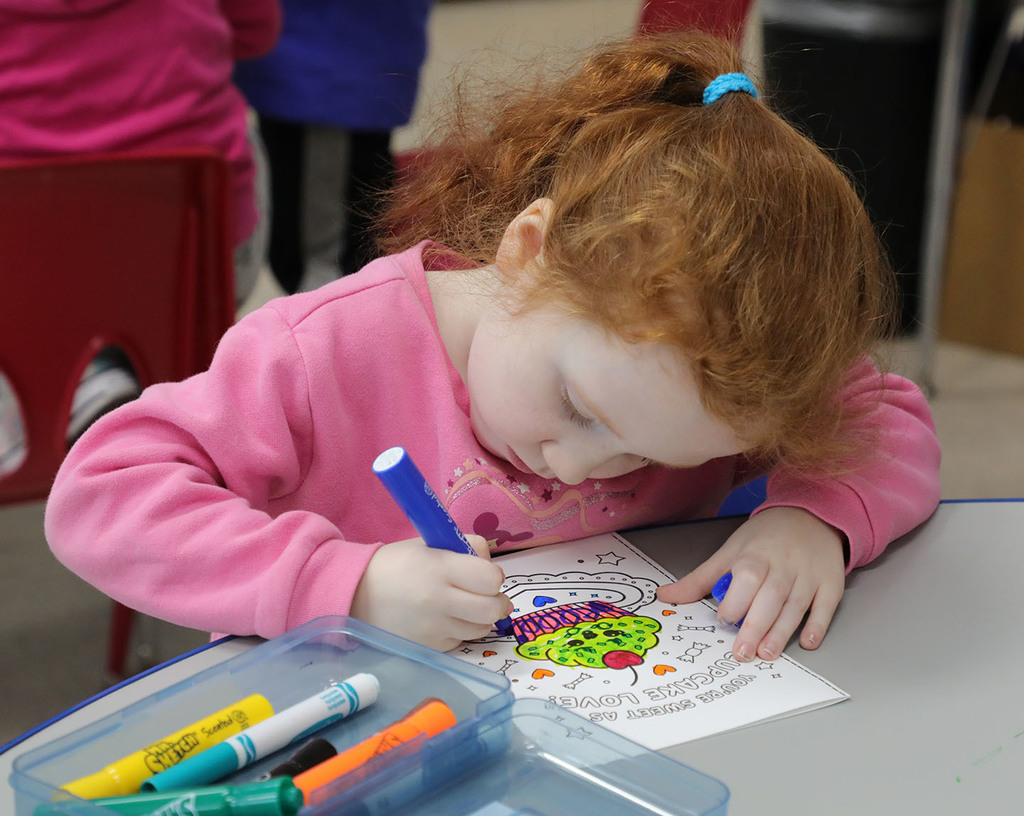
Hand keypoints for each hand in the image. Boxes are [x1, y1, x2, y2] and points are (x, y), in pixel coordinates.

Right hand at [350, 535, 510, 650]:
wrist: (356, 594)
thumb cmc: (397, 564)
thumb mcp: (429, 544)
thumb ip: (465, 549)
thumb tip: (492, 566)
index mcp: (439, 568)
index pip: (491, 578)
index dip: (493, 576)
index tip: (484, 574)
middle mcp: (439, 601)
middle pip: (493, 609)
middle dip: (497, 601)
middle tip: (487, 594)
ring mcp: (434, 628)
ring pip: (482, 629)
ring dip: (481, 617)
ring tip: (466, 606)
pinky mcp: (430, 647)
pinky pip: (461, 640)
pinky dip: (461, 630)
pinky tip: (445, 618)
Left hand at [656, 507, 845, 661]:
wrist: (810, 515)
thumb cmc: (765, 538)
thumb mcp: (730, 551)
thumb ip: (700, 578)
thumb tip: (665, 597)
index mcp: (756, 555)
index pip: (746, 579)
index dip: (735, 601)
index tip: (725, 618)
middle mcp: (784, 564)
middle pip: (770, 597)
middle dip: (755, 626)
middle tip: (743, 652)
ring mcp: (809, 574)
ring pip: (796, 606)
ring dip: (781, 632)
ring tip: (766, 654)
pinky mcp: (831, 583)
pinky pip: (826, 606)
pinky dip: (817, 625)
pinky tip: (807, 643)